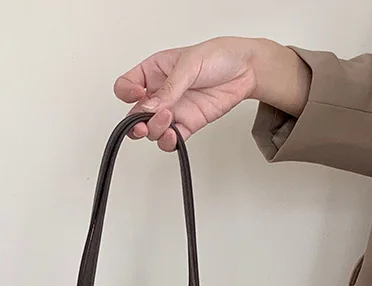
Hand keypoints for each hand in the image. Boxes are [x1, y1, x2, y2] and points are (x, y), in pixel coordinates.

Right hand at [114, 38, 310, 150]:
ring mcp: (173, 111)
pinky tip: (173, 136)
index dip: (127, 94)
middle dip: (136, 123)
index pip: (126, 86)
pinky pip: (171, 139)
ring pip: (152, 130)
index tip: (138, 95)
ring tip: (169, 119)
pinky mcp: (187, 124)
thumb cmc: (217, 56)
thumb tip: (149, 107)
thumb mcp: (189, 64)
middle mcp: (160, 93)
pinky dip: (169, 142)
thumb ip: (168, 88)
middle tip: (144, 124)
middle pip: (135, 115)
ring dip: (155, 130)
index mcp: (153, 72)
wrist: (245, 69)